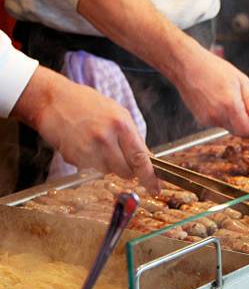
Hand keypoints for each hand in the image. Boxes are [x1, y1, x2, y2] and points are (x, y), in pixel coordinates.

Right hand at [12, 66, 158, 191]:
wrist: (53, 100)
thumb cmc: (88, 104)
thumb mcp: (119, 114)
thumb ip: (134, 138)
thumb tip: (148, 160)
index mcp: (120, 125)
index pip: (140, 159)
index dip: (150, 177)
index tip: (155, 188)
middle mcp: (105, 139)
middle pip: (125, 171)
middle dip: (127, 168)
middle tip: (119, 153)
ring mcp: (87, 149)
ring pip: (108, 171)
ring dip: (108, 163)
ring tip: (98, 142)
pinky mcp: (73, 157)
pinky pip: (90, 168)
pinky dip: (91, 161)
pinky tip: (84, 143)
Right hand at [174, 40, 248, 136]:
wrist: (186, 65)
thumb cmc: (213, 68)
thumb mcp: (241, 81)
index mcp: (230, 105)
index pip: (246, 131)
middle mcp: (217, 116)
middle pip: (238, 131)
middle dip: (244, 123)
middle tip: (243, 104)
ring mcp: (207, 119)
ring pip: (228, 127)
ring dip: (232, 118)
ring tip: (226, 97)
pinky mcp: (200, 119)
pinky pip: (217, 123)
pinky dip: (221, 115)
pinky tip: (216, 100)